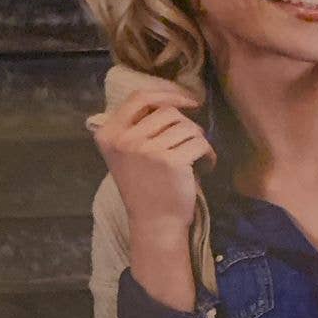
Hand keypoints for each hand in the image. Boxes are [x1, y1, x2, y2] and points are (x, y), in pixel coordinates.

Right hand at [87, 81, 213, 238]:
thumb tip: (171, 98)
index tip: (187, 101)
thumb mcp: (127, 153)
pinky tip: (205, 166)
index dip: (166, 93)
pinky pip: (199, 142)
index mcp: (109, 134)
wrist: (155, 224)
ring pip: (185, 125)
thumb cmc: (145, 189)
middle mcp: (125, 140)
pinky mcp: (171, 161)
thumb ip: (136, 126)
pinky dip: (208, 153)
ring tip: (196, 156)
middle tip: (190, 143)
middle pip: (167, 111)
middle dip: (185, 124)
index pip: (139, 98)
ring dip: (197, 138)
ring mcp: (147, 150)